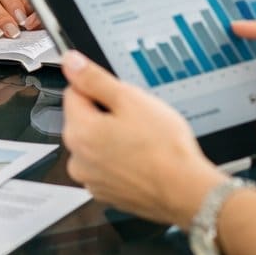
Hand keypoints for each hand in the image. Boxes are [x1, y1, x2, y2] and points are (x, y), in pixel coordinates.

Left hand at [61, 51, 224, 227]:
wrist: (185, 190)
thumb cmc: (164, 147)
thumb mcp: (130, 99)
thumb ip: (94, 79)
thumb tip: (70, 62)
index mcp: (78, 132)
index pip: (74, 92)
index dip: (99, 89)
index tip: (121, 96)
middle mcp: (77, 159)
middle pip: (83, 119)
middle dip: (106, 113)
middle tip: (137, 119)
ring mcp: (91, 179)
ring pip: (95, 143)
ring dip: (112, 137)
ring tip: (142, 141)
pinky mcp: (105, 192)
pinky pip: (105, 165)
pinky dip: (118, 159)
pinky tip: (141, 159)